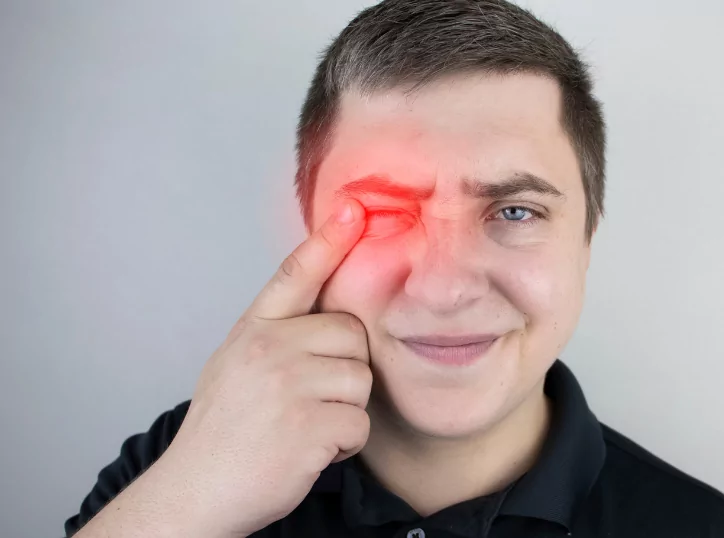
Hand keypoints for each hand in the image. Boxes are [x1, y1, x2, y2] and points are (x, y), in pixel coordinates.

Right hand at [158, 199, 370, 536]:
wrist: (197, 491)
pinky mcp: (309, 425)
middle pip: (352, 334)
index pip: (295, 275)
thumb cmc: (223, 429)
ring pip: (361, 380)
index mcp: (252, 331)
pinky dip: (344, 445)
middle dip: (345, 368)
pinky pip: (360, 424)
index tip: (353, 207)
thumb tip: (328, 310)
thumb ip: (277, 333)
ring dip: (345, 410)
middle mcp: (268, 349)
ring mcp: (288, 386)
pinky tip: (311, 450)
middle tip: (310, 398)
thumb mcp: (237, 364)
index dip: (327, 239)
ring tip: (306, 425)